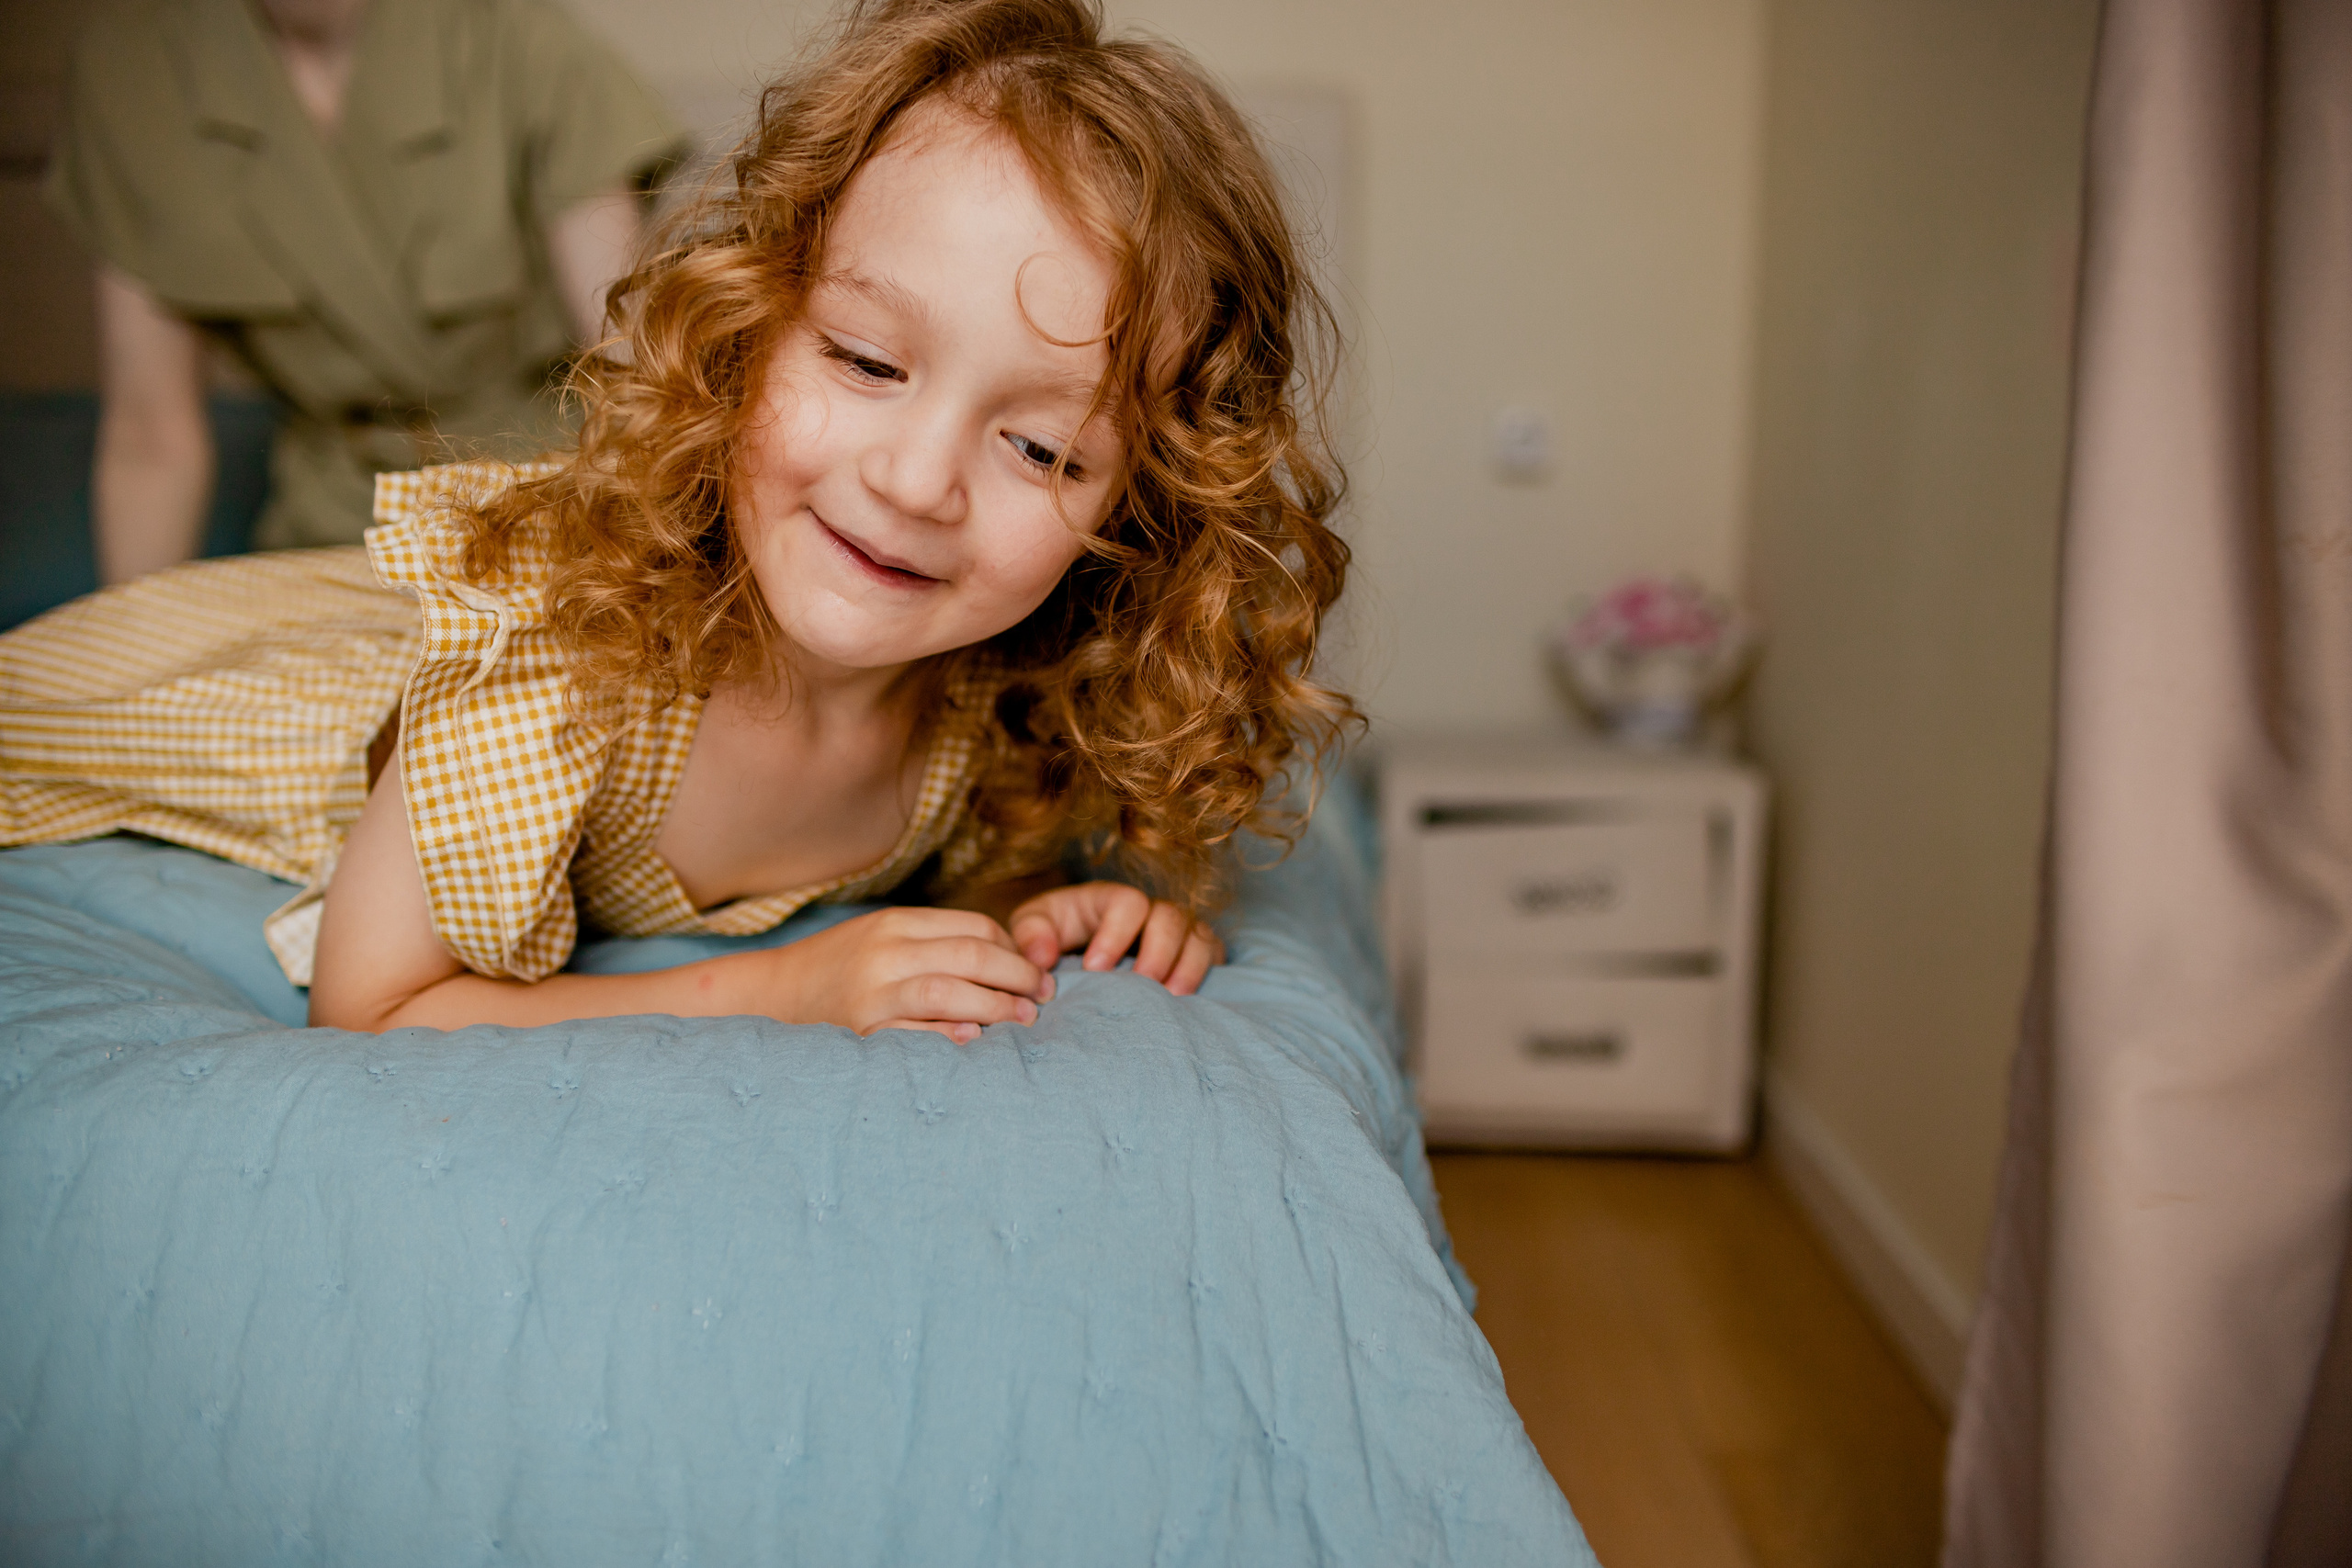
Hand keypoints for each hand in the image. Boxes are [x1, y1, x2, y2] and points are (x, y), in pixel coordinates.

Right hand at [743, 906, 1051, 1043]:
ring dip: (997, 1006)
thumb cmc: (841, 969)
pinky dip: (951, 1035)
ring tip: (1024, 1019)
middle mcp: (886, 951)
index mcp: (897, 923)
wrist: (774, 995)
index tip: (1033, 971)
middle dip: (1019, 976)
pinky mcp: (862, 1030)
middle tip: (1043, 996)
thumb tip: (1007, 964)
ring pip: (950, 990)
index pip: (976, 927)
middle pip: (972, 954)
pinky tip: (976, 1039)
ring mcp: (872, 991)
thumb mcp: (884, 939)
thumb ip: (936, 945)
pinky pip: (917, 1032)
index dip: (1013, 950)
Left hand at [1007, 881, 1225, 996]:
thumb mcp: (1035, 926)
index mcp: (1111, 898)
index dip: (1116, 933)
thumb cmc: (1055, 935)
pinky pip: (1213, 958)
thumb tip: (1040, 960)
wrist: (1076, 953)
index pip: (1128, 903)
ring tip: (1170, 998)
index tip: (1095, 969)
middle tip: (1139, 985)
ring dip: (1188, 967)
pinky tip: (1185, 1004)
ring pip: (1198, 936)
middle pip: (1171, 917)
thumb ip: (1031, 935)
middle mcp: (1151, 910)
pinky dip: (1203, 977)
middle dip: (1158, 952)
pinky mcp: (1194, 954)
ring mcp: (1178, 931)